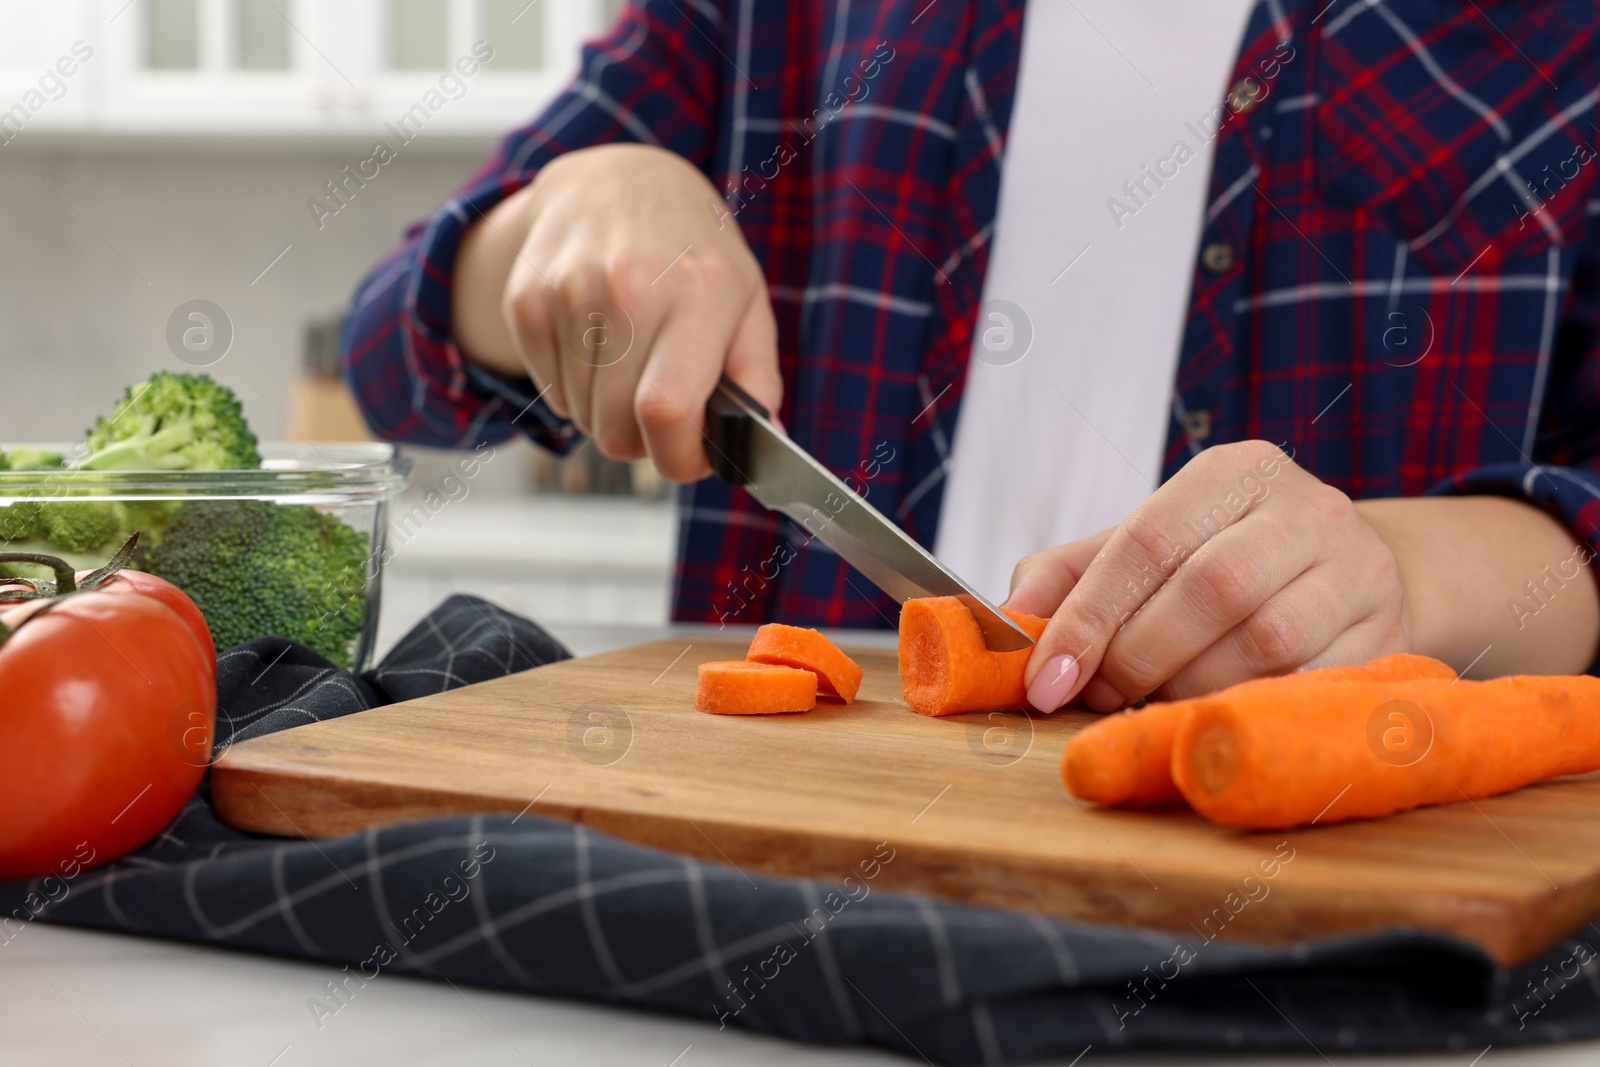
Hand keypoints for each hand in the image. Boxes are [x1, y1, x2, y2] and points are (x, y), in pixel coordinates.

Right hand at [453, 144, 780, 481]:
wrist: (619, 181)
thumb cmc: (694, 252)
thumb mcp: (747, 302)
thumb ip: (759, 379)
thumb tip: (762, 443)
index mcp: (699, 291)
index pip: (667, 410)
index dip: (677, 458)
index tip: (688, 457)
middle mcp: (629, 286)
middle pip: (616, 428)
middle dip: (642, 443)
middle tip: (659, 414)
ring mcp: (569, 289)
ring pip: (580, 417)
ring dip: (606, 414)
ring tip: (630, 369)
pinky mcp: (527, 297)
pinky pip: (548, 392)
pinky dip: (574, 391)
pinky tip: (597, 350)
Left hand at [1006, 440, 1408, 711]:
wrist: (1341, 575)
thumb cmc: (1218, 561)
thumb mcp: (1141, 547)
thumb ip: (1066, 577)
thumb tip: (1005, 622)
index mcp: (1234, 471)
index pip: (1149, 539)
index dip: (1089, 617)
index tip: (1044, 680)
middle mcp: (1306, 507)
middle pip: (1213, 587)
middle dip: (1138, 656)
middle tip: (1097, 695)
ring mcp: (1359, 570)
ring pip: (1267, 644)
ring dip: (1189, 688)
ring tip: (1151, 701)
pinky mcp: (1388, 636)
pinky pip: (1309, 686)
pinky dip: (1245, 708)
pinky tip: (1210, 713)